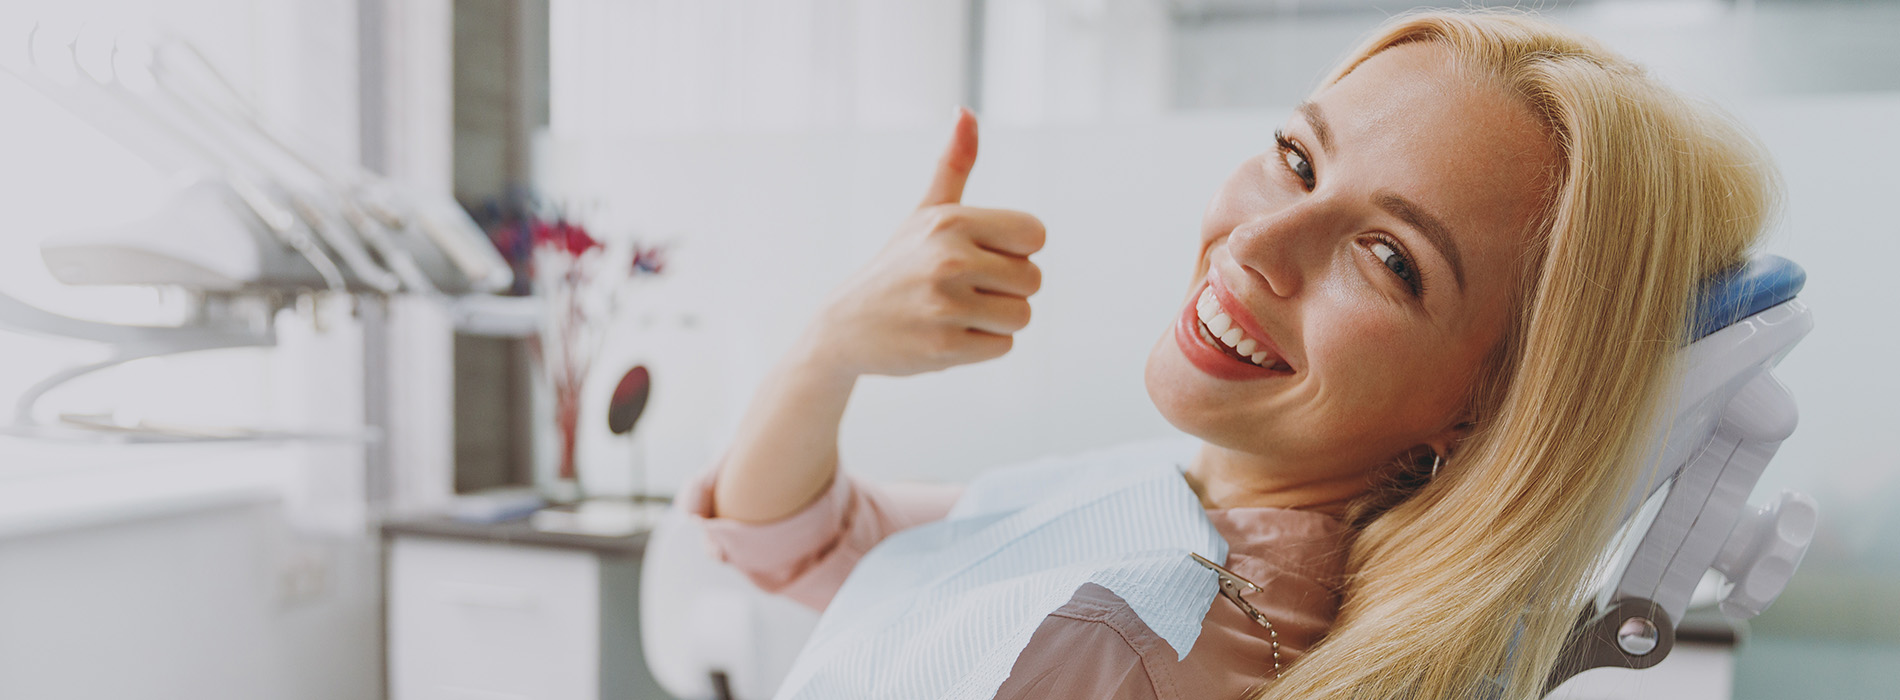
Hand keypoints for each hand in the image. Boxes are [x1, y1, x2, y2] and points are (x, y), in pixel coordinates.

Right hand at [799, 107, 1045, 377]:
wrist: (845, 327)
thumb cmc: (898, 266)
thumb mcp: (925, 213)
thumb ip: (953, 164)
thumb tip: (966, 110)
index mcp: (951, 222)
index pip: (1034, 234)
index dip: (1015, 249)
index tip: (982, 255)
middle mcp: (949, 260)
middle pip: (1033, 280)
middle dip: (1006, 289)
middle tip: (965, 289)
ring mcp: (946, 306)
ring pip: (1021, 316)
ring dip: (996, 319)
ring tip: (957, 312)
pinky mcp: (945, 347)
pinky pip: (1003, 346)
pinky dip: (982, 345)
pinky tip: (948, 334)